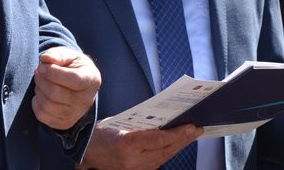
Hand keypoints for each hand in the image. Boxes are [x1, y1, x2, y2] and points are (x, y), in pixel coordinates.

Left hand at [33, 47, 100, 129]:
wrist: (76, 82)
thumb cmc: (71, 66)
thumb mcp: (68, 55)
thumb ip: (58, 54)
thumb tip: (45, 59)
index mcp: (91, 79)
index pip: (74, 80)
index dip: (54, 73)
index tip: (42, 66)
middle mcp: (87, 100)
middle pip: (56, 93)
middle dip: (41, 79)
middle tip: (39, 71)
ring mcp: (76, 114)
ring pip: (48, 105)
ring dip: (38, 90)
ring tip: (41, 81)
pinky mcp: (64, 123)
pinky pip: (42, 116)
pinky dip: (36, 103)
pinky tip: (41, 94)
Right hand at [77, 119, 200, 169]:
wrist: (85, 151)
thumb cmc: (101, 133)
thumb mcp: (120, 122)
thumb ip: (142, 124)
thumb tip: (165, 119)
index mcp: (127, 144)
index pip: (160, 139)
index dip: (178, 133)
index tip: (191, 125)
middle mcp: (133, 160)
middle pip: (166, 149)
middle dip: (184, 139)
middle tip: (198, 128)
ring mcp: (136, 169)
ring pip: (164, 157)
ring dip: (179, 145)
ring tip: (191, 134)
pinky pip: (158, 161)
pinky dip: (169, 151)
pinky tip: (176, 144)